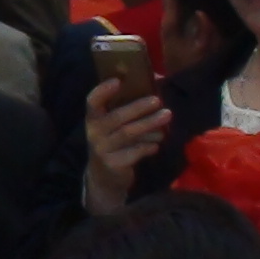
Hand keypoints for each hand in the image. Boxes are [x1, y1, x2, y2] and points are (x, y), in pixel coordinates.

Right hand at [82, 77, 171, 215]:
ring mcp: (103, 149)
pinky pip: (134, 152)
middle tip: (158, 100)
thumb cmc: (113, 142)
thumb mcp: (113, 126)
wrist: (104, 177)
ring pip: (128, 134)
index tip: (117, 81)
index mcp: (93, 119)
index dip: (102, 91)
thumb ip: (128, 110)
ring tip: (167, 115)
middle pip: (116, 117)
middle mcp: (95, 132)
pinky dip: (147, 146)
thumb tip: (157, 84)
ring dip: (149, 124)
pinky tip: (157, 143)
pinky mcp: (114, 164)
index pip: (92, 102)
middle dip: (138, 108)